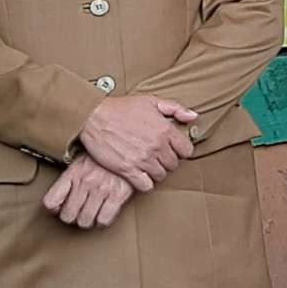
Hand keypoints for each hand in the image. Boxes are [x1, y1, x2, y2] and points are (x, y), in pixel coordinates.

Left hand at [43, 155, 135, 228]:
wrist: (129, 146)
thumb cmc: (104, 157)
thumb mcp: (82, 161)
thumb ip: (69, 179)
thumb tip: (60, 199)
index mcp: (73, 173)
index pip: (51, 201)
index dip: (54, 209)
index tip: (60, 208)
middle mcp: (85, 182)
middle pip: (68, 216)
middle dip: (72, 217)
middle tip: (78, 213)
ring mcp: (101, 189)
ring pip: (85, 221)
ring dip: (88, 221)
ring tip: (91, 214)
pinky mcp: (118, 195)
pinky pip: (104, 219)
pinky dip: (102, 221)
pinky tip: (103, 214)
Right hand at [78, 95, 198, 190]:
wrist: (93, 116)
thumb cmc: (120, 108)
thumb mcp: (151, 101)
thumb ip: (175, 108)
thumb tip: (193, 116)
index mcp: (165, 130)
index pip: (187, 150)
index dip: (180, 150)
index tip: (172, 149)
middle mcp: (157, 146)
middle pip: (174, 165)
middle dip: (167, 161)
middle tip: (157, 156)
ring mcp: (143, 160)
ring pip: (161, 176)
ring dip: (156, 172)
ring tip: (148, 165)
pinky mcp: (128, 170)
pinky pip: (146, 186)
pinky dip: (145, 183)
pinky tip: (140, 175)